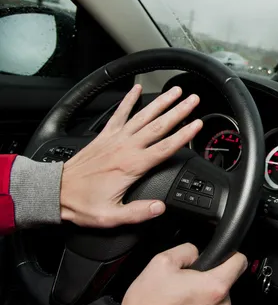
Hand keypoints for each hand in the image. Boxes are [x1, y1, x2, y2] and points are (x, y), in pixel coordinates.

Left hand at [60, 84, 201, 227]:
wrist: (54, 191)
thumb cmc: (81, 204)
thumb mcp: (110, 216)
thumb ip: (137, 212)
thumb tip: (160, 208)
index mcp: (131, 166)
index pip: (164, 147)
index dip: (183, 135)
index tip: (197, 124)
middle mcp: (125, 148)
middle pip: (158, 126)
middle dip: (178, 111)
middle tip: (194, 100)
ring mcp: (115, 139)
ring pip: (143, 116)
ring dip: (161, 102)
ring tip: (176, 91)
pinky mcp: (105, 135)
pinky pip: (119, 113)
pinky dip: (128, 99)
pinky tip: (137, 89)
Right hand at [120, 244, 246, 304]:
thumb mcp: (161, 263)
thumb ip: (187, 250)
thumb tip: (197, 251)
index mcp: (214, 286)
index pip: (240, 261)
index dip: (230, 253)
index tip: (223, 255)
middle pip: (226, 280)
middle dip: (209, 277)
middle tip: (187, 281)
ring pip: (217, 297)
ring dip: (202, 294)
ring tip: (180, 297)